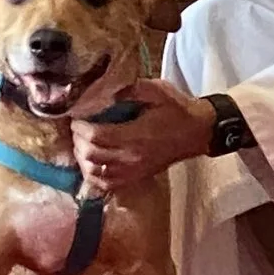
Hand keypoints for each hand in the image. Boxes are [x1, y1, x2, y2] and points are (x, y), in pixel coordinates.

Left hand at [72, 80, 214, 195]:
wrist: (197, 131)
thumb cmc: (177, 109)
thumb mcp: (156, 90)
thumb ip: (130, 90)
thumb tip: (107, 94)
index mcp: (136, 135)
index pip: (98, 136)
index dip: (81, 128)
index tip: (76, 119)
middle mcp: (132, 157)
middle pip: (92, 155)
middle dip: (79, 141)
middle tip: (77, 129)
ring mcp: (134, 171)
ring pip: (97, 172)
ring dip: (83, 159)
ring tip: (81, 144)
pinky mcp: (137, 177)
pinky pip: (108, 184)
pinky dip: (94, 176)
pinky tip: (90, 165)